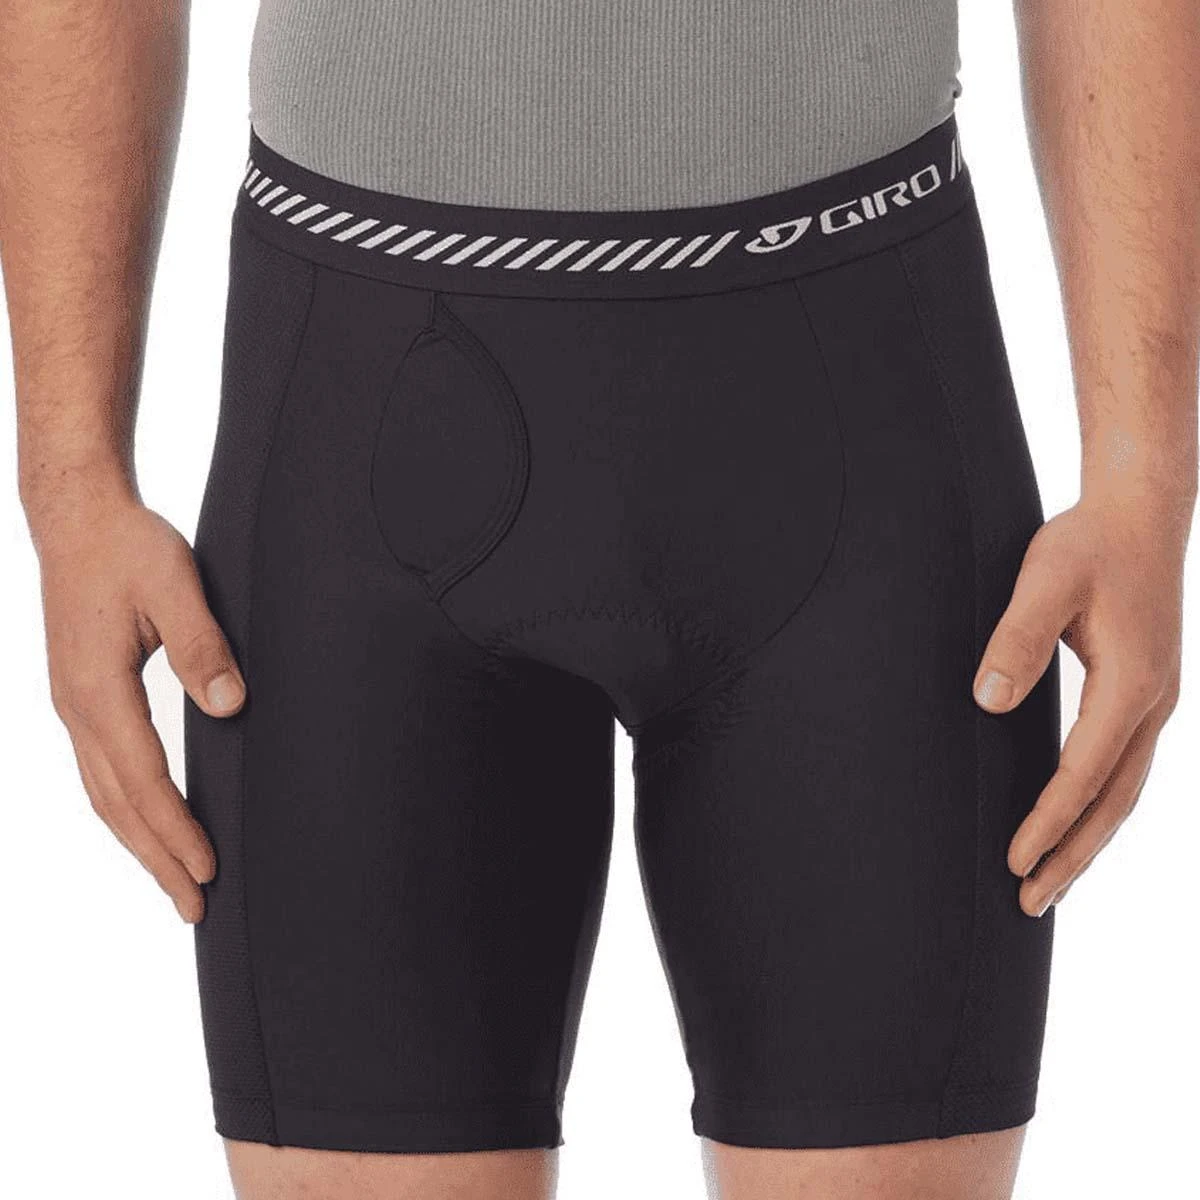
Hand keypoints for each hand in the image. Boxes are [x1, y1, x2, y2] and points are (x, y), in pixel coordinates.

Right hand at [33, 492, 243, 921]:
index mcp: (98, 689)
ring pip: (104, 796)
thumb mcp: (175, 584)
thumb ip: (203, 644)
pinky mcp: (81, 698)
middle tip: (193, 909)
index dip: (176, 829)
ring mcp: (73, 706)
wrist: (77, 518)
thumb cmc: (129, 546)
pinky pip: (101, 773)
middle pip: (117, 806)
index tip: (207, 870)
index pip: (143, 779)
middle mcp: (77, 708)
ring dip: (140, 844)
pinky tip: (148, 824)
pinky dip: (126, 811)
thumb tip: (231, 705)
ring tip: (175, 883)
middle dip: (156, 860)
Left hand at [973, 495, 1187, 916]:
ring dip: (1088, 839)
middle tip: (1030, 902)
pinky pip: (1124, 767)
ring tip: (1051, 883)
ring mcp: (1155, 700)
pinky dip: (1099, 806)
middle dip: (1072, 855)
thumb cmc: (1090, 543)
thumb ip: (1016, 640)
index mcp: (1130, 685)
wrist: (1141, 512)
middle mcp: (1153, 702)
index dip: (1047, 822)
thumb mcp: (1045, 581)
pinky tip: (1075, 821)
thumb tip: (987, 701)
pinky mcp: (1145, 692)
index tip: (1014, 863)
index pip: (1082, 773)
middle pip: (1114, 802)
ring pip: (1124, 791)